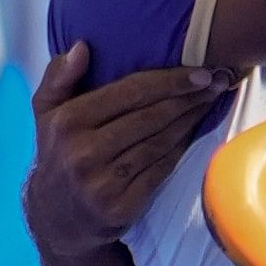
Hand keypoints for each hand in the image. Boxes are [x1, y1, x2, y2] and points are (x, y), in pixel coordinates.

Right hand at [31, 40, 225, 229]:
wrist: (55, 219)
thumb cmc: (58, 153)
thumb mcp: (46, 114)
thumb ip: (59, 77)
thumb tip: (81, 46)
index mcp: (67, 122)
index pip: (130, 93)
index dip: (171, 80)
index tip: (202, 71)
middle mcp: (82, 152)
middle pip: (151, 116)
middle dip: (189, 97)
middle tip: (219, 82)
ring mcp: (102, 182)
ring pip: (160, 142)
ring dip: (191, 120)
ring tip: (211, 102)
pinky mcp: (120, 206)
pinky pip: (161, 169)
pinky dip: (182, 148)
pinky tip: (195, 131)